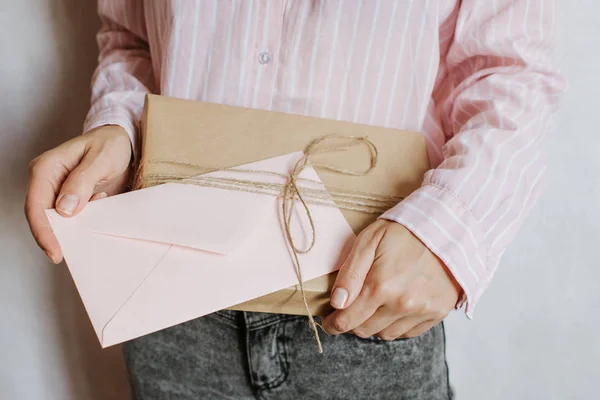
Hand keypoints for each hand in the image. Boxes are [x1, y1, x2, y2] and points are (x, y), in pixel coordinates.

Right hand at [25, 125, 132, 263]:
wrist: (122, 142)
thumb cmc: (110, 144)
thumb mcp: (100, 159)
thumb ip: (82, 182)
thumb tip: (64, 209)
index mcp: (46, 168)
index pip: (36, 205)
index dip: (44, 230)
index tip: (55, 250)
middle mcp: (48, 182)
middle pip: (42, 217)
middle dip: (55, 237)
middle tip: (71, 255)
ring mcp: (59, 192)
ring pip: (57, 221)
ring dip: (71, 232)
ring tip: (87, 240)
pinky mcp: (72, 200)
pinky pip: (72, 219)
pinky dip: (83, 226)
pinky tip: (95, 225)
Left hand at [322, 220, 461, 339]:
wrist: (449, 228)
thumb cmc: (405, 231)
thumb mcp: (369, 241)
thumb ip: (350, 273)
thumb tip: (337, 302)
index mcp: (381, 286)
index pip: (348, 320)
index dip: (334, 324)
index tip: (330, 322)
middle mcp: (402, 304)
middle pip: (365, 330)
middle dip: (353, 322)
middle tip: (351, 310)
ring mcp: (422, 311)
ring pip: (386, 334)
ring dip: (375, 324)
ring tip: (376, 304)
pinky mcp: (437, 313)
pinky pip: (408, 333)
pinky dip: (397, 324)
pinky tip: (395, 307)